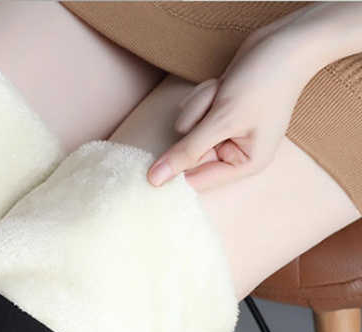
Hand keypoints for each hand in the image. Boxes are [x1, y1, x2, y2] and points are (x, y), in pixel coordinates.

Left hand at [147, 9, 320, 191]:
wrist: (284, 41)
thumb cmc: (264, 83)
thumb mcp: (223, 120)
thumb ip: (187, 151)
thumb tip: (155, 180)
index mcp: (243, 164)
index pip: (196, 182)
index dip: (178, 168)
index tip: (168, 153)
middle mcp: (233, 153)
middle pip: (188, 154)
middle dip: (197, 125)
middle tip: (217, 106)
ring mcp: (223, 133)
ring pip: (186, 130)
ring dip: (200, 107)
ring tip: (224, 92)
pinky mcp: (215, 114)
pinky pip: (191, 113)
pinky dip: (202, 97)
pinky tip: (222, 86)